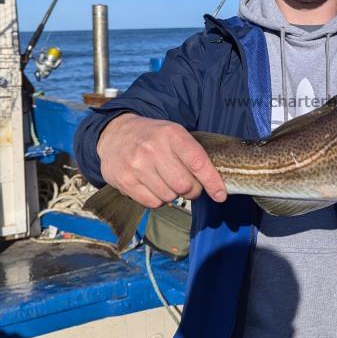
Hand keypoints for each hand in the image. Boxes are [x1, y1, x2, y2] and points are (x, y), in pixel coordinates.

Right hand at [96, 113, 226, 208]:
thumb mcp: (173, 134)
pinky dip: (158, 199)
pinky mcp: (125, 181)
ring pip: (170, 197)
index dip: (212, 181)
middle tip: (189, 185)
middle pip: (185, 185)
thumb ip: (193, 154)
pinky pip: (153, 203)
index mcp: (171, 134)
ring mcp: (137, 166)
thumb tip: (215, 184)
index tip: (220, 194)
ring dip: (174, 195)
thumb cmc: (152, 137)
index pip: (198, 162)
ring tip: (166, 181)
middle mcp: (153, 149)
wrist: (114, 134)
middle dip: (192, 190)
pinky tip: (154, 186)